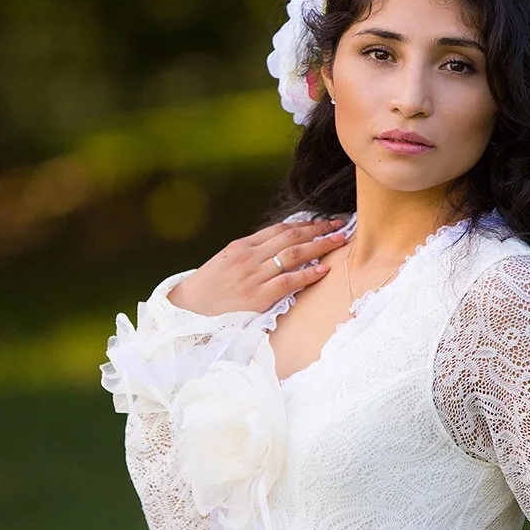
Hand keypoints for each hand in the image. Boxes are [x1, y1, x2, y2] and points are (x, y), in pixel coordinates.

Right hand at [167, 218, 349, 315]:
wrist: (188, 308)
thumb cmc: (210, 287)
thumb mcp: (227, 262)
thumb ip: (252, 253)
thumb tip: (278, 247)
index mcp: (242, 246)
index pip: (280, 229)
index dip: (305, 224)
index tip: (323, 221)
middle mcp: (250, 256)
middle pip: (291, 236)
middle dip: (318, 229)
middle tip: (341, 225)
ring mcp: (254, 276)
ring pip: (294, 254)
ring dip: (320, 245)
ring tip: (339, 240)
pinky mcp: (258, 296)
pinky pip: (288, 281)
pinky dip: (308, 274)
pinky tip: (324, 269)